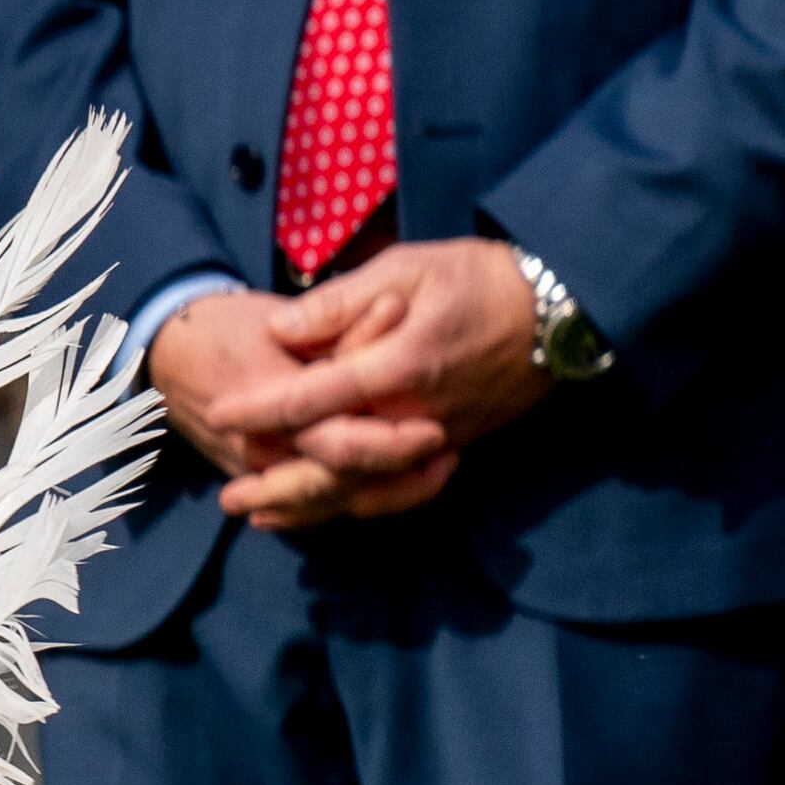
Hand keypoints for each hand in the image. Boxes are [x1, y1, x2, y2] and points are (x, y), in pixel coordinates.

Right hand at [149, 289, 451, 531]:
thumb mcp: (282, 313)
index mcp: (270, 405)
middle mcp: (261, 448)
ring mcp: (255, 471)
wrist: (172, 354)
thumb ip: (339, 321)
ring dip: (384, 494)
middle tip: (446, 459)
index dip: (389, 443)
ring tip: (434, 472)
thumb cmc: (230, 327)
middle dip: (397, 479)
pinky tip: (396, 490)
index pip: (337, 440)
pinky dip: (354, 503)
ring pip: (327, 501)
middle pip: (338, 482)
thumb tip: (394, 309)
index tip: (435, 433)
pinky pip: (307, 508)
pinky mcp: (258, 480)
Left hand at [178, 240, 557, 531]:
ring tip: (259, 516)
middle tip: (227, 498)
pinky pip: (399, 488)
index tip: (219, 415)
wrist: (565, 307)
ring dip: (309, 506)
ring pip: (365, 487)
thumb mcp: (408, 269)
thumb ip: (340, 303)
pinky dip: (356, 503)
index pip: (315, 397)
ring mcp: (440, 437)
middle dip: (277, 483)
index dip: (263, 410)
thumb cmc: (482, 277)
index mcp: (400, 366)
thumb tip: (281, 331)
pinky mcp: (456, 445)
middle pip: (334, 464)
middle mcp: (417, 414)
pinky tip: (324, 510)